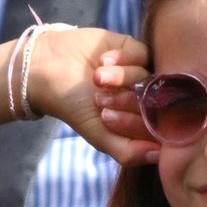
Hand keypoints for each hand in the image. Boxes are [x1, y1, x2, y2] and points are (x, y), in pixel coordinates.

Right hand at [23, 26, 161, 166]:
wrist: (47, 69)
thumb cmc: (73, 106)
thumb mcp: (98, 134)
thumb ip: (127, 152)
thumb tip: (160, 157)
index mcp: (142, 119)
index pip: (158, 124)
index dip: (134, 121)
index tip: (106, 117)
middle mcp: (145, 96)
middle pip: (156, 99)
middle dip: (126, 100)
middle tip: (99, 99)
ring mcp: (142, 71)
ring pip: (148, 75)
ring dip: (120, 77)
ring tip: (97, 78)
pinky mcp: (134, 49)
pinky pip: (142, 53)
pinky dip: (122, 58)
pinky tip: (101, 60)